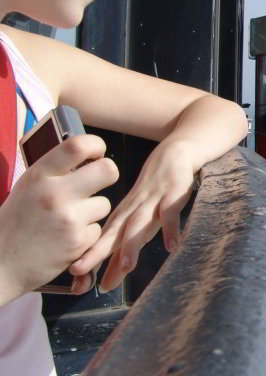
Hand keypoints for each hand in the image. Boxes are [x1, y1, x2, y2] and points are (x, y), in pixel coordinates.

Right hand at [0, 135, 116, 303]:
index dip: (96, 145)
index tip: (97, 153)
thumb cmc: (17, 222)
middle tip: (98, 181)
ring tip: (68, 219)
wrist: (0, 265)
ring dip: (92, 211)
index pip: (78, 146)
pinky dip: (86, 234)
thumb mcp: (28, 187)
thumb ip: (55, 171)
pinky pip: (98, 229)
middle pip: (108, 170)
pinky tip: (66, 238)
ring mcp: (69, 218)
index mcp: (39, 176)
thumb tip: (89, 155)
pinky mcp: (78, 241)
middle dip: (108, 174)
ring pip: (104, 203)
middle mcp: (55, 194)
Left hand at [70, 139, 194, 292]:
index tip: (73, 282)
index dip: (88, 260)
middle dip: (96, 252)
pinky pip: (171, 213)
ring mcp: (152, 202)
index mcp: (121, 218)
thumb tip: (105, 286)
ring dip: (133, 243)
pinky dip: (170, 228)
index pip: (101, 241)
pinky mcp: (173, 195)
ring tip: (128, 267)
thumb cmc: (152, 195)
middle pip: (113, 233)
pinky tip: (171, 246)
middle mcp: (133, 211)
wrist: (173, 155)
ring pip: (139, 224)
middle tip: (79, 270)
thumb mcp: (137, 222)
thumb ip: (124, 251)